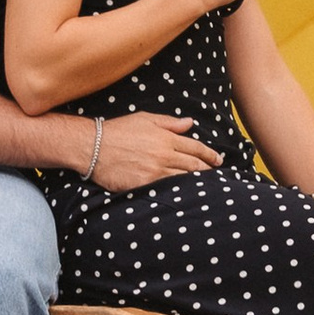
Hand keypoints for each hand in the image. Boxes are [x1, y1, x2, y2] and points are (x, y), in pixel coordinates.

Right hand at [88, 110, 221, 188]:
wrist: (94, 146)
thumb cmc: (118, 130)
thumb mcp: (145, 120)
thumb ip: (169, 123)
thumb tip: (189, 123)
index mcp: (166, 138)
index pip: (195, 148)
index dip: (210, 154)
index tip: (219, 160)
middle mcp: (164, 155)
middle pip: (194, 165)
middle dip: (208, 170)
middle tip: (217, 174)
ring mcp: (155, 171)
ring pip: (184, 179)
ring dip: (198, 182)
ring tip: (207, 186)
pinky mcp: (145, 184)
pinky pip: (167, 189)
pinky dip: (179, 191)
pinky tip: (186, 194)